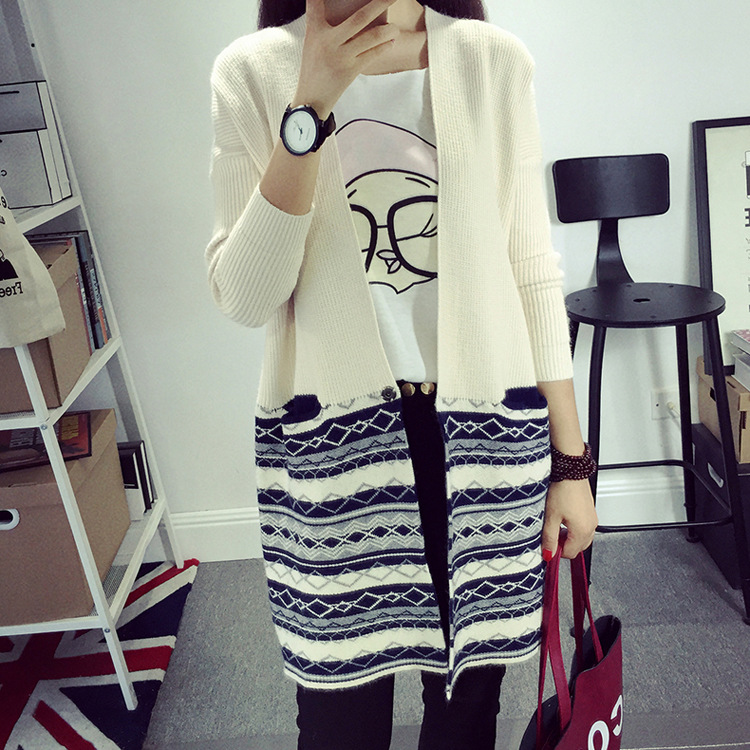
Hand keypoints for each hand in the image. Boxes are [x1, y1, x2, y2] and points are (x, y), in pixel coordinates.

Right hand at [294, 0, 399, 117]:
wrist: (312, 98)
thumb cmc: (313, 67)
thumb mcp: (311, 41)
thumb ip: (319, 21)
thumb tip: (333, 6)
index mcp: (315, 30)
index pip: (317, 3)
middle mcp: (329, 41)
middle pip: (359, 18)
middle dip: (380, 4)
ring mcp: (342, 56)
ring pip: (371, 37)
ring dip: (388, 31)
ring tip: (395, 27)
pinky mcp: (350, 70)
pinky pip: (372, 55)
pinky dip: (384, 47)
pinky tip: (391, 41)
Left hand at [541, 479, 597, 559]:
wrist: (571, 471)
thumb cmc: (562, 490)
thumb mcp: (551, 516)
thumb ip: (549, 538)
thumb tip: (548, 554)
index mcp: (583, 531)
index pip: (570, 553)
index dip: (556, 551)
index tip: (547, 544)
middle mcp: (591, 526)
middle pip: (578, 548)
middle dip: (564, 545)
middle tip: (551, 534)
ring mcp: (592, 518)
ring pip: (582, 538)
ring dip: (569, 537)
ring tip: (557, 524)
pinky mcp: (591, 511)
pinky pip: (584, 527)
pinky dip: (574, 528)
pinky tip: (563, 517)